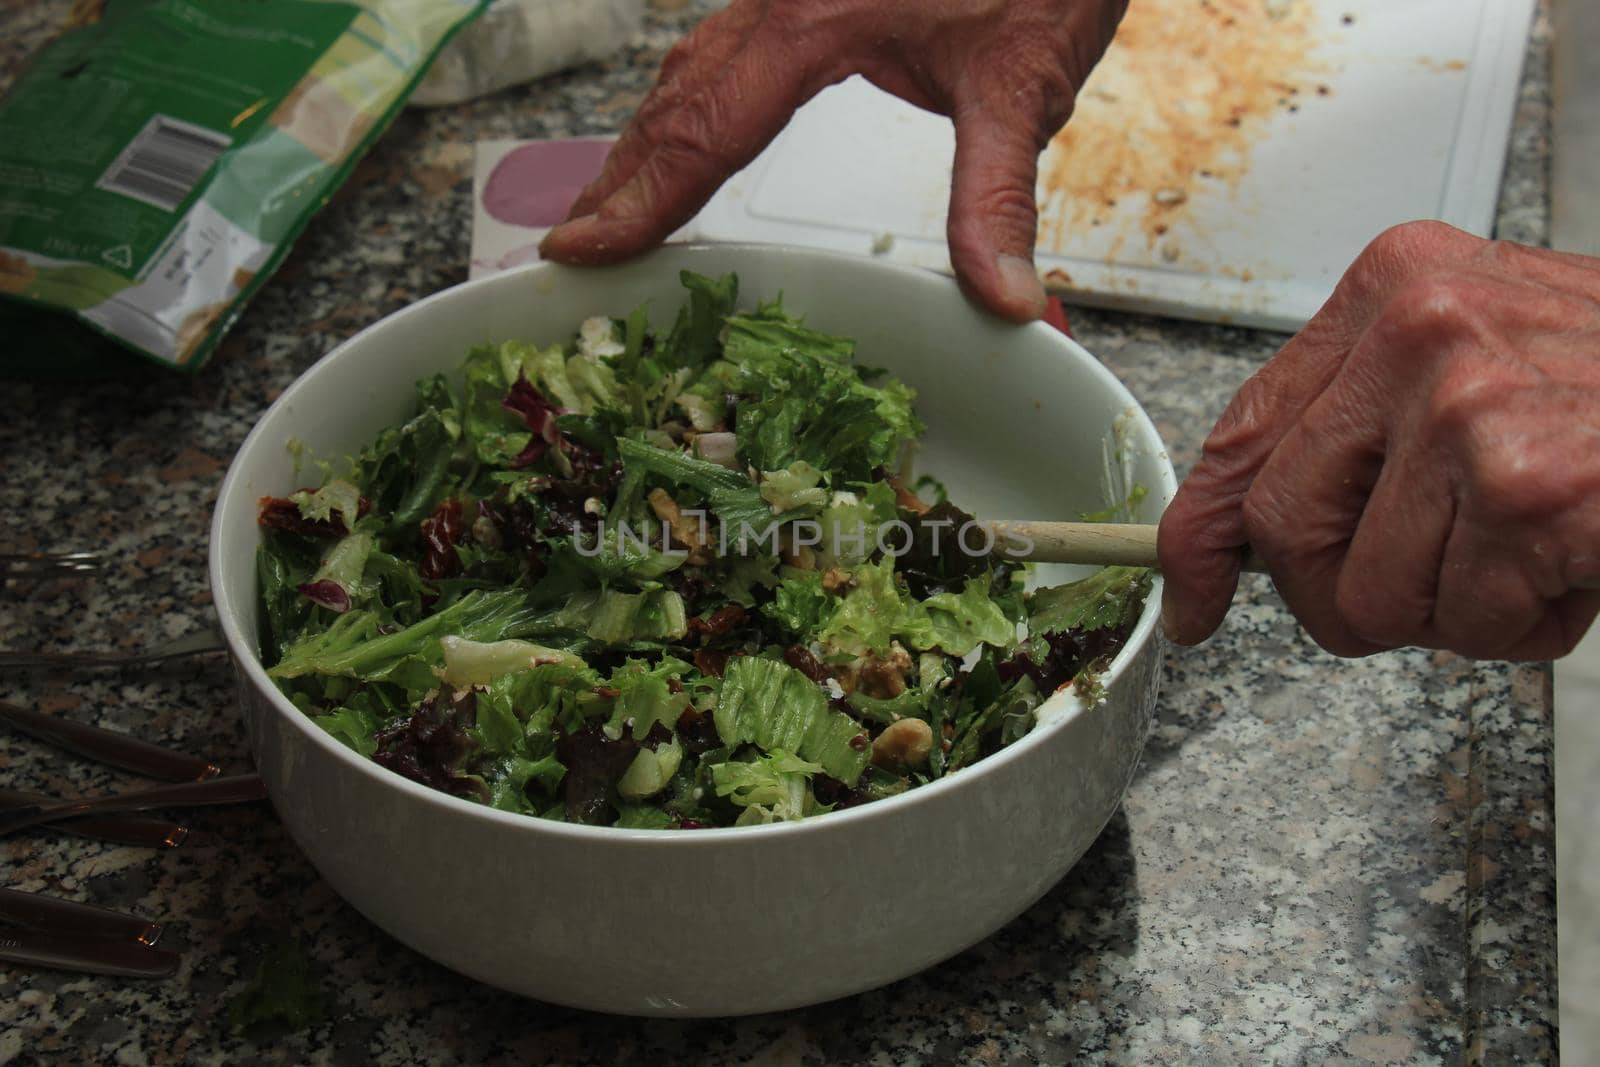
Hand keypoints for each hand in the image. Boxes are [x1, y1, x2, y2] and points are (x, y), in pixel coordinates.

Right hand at [538, 0, 1126, 321]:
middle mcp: (780, 0)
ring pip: (690, 68)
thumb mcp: (1022, 84)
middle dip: (619, 179)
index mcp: (809, 22)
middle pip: (675, 99)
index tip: (580, 251)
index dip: (638, 201)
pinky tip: (686, 134)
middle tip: (570, 247)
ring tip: (609, 204)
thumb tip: (999, 297)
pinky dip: (688, 106)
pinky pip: (722, 51)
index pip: (702, 132)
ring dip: (646, 141)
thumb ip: (995, 194)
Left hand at [1157, 220, 1599, 659]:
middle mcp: (1419, 328)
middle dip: (1346, 595)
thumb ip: (1367, 432)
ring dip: (1458, 612)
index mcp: (1393, 288)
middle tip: (1434, 585)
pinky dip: (1531, 625)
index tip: (1189, 591)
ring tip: (1535, 550)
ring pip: (1372, 597)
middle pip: (1288, 530)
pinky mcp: (1529, 486)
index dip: (1204, 532)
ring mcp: (1471, 402)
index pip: (1247, 430)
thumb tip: (1245, 534)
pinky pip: (1470, 622)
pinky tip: (1581, 560)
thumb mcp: (1480, 367)